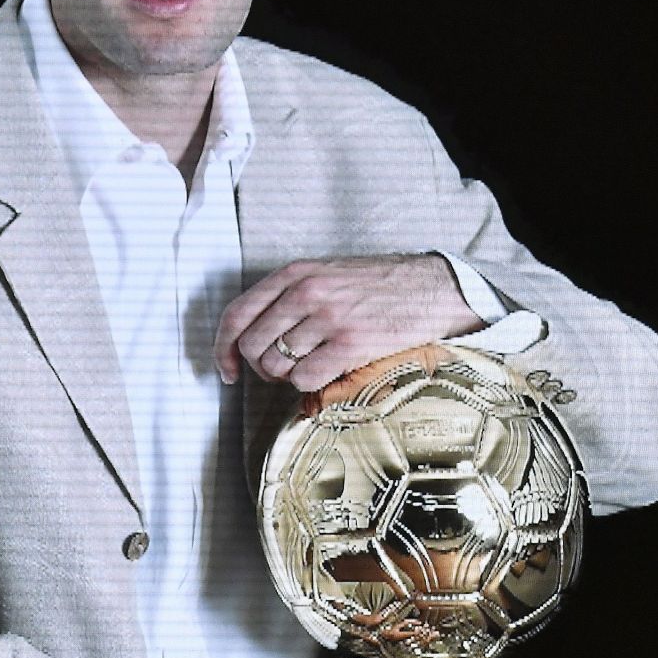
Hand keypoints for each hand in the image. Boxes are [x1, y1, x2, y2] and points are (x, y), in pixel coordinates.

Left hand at [215, 254, 481, 391]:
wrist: (433, 288)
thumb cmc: (377, 286)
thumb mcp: (326, 274)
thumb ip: (288, 296)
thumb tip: (248, 337)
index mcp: (295, 273)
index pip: (237, 314)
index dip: (223, 348)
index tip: (228, 369)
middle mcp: (306, 293)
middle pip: (252, 346)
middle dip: (260, 367)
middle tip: (282, 370)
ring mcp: (328, 318)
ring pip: (276, 366)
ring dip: (287, 377)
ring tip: (311, 366)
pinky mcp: (350, 344)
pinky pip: (304, 378)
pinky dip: (309, 384)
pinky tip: (327, 373)